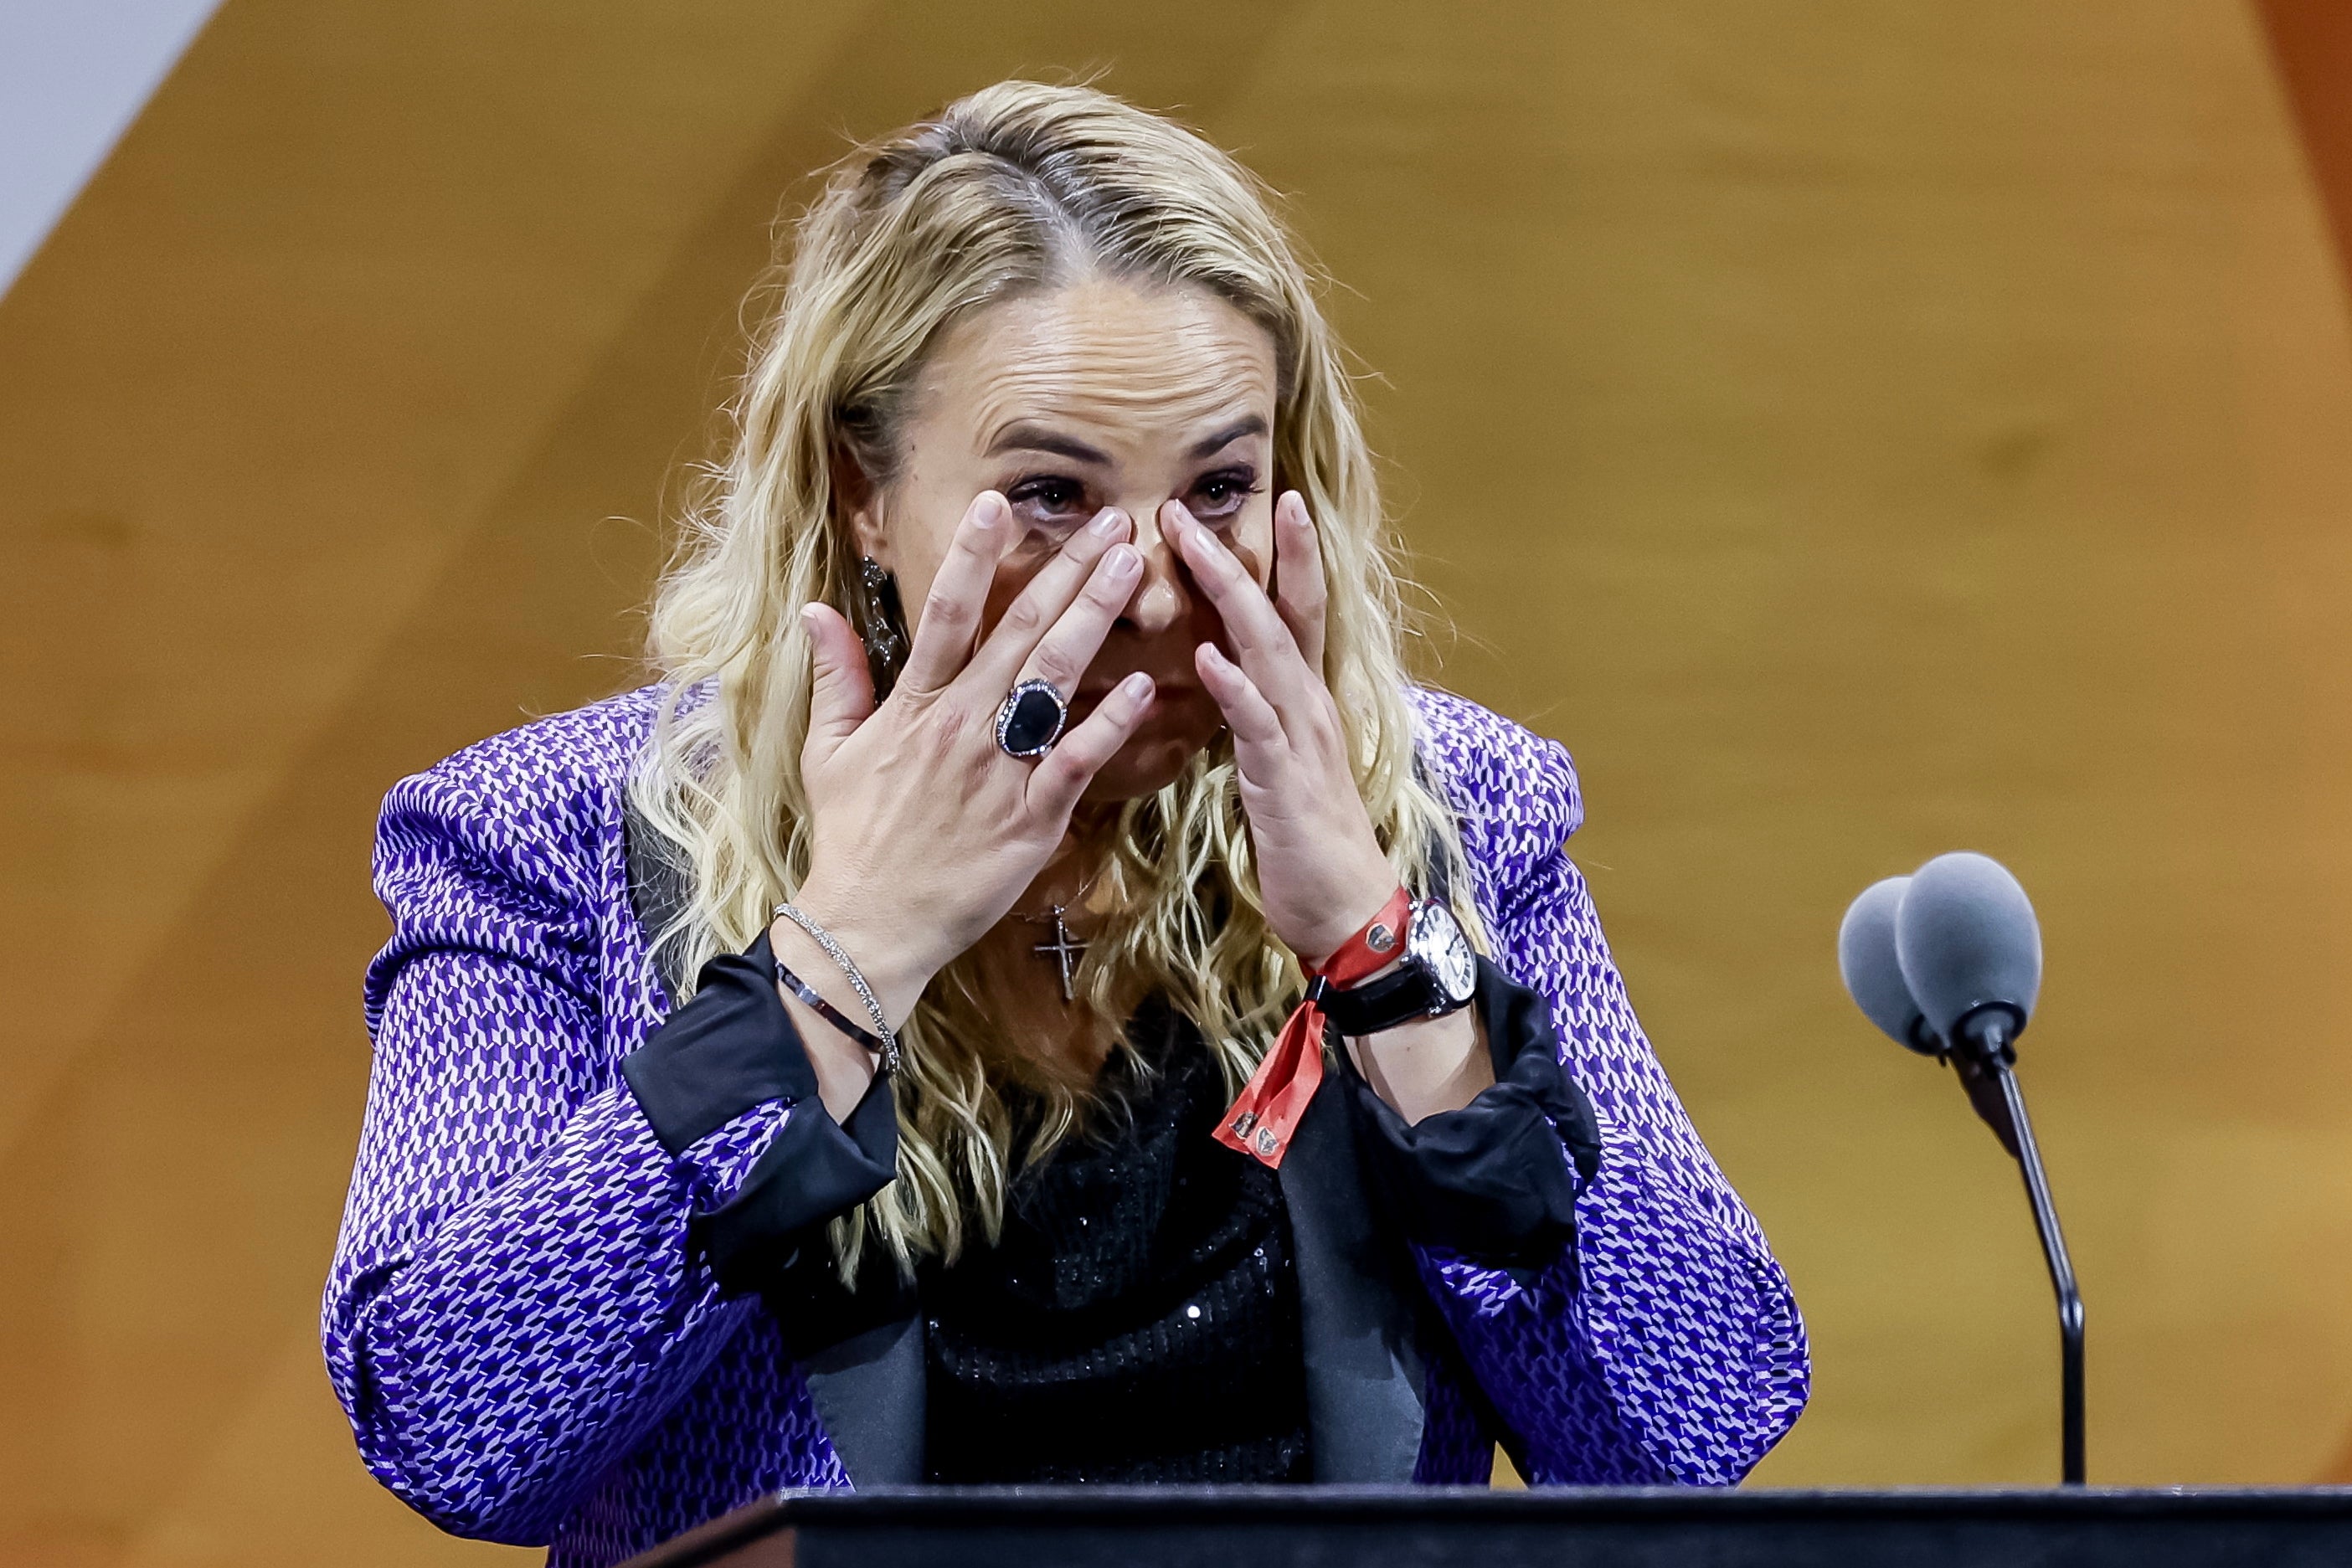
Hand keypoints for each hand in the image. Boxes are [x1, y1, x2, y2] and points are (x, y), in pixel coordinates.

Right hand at [786, 493, 1156, 1025]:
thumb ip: (836, 677)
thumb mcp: (829, 752)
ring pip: (1052, 680)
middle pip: (1019, 631)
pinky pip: (1075, 760)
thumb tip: (818, 610)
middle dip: (1067, 571)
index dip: (973, 556)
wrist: (869, 924)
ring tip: (1131, 571)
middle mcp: (959, 726)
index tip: (998, 504)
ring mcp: (997, 771)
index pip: (947, 614)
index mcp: (914, 706)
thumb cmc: (852, 838)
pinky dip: (1108, 723)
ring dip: (1094, 619)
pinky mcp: (1029, 819)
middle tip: (1111, 523)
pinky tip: (1141, 686)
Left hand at [1166, 491, 1398, 965]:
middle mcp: (1310, 706)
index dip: (1285, 556)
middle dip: (1241, 555)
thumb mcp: (1283, 763)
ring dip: (1232, 596)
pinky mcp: (1285, 781)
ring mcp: (1301, 739)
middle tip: (1192, 506)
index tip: (1271, 499)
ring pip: (1268, 651)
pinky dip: (1236, 686)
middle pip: (1281, 613)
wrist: (1348, 909)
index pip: (1297, 612)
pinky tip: (1210, 656)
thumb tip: (1232, 671)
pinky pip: (1258, 725)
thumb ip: (1262, 714)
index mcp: (1306, 701)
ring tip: (1196, 548)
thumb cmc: (1310, 841)